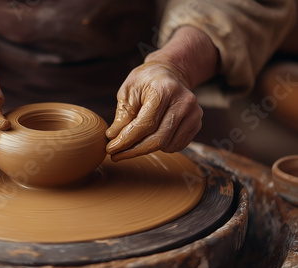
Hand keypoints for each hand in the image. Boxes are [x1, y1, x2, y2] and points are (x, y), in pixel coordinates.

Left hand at [105, 26, 217, 160]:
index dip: (126, 141)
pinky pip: (177, 145)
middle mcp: (183, 102)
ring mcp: (194, 113)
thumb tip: (113, 137)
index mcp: (164, 90)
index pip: (144, 125)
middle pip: (158, 139)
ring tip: (132, 143)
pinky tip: (149, 138)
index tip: (111, 149)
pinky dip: (160, 147)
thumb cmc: (146, 80)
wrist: (170, 72)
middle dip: (134, 151)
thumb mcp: (128, 91)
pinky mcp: (197, 122)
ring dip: (146, 150)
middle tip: (116, 155)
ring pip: (167, 145)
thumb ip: (122, 115)